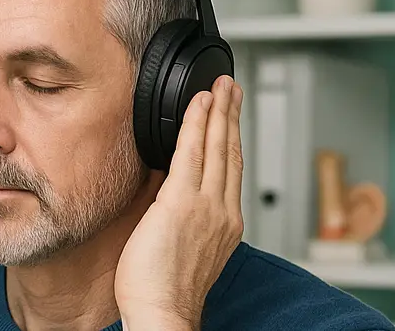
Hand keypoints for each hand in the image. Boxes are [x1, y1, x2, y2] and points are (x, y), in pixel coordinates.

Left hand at [116, 75, 244, 329]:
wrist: (163, 311)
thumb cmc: (163, 292)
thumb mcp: (183, 249)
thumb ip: (183, 219)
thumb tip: (168, 198)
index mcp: (225, 224)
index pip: (230, 171)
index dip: (231, 139)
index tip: (230, 117)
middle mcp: (222, 211)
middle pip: (230, 152)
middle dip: (231, 116)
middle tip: (231, 88)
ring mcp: (206, 205)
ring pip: (216, 147)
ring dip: (218, 111)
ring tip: (219, 87)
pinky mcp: (181, 201)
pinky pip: (190, 153)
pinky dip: (196, 124)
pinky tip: (198, 104)